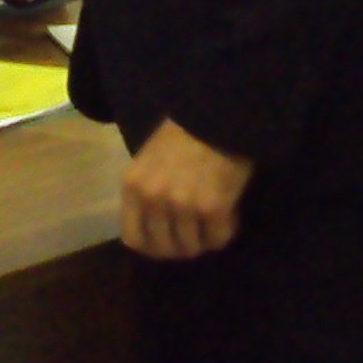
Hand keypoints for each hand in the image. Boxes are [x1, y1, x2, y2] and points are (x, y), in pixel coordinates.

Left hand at [119, 119, 251, 260]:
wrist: (218, 115)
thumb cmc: (183, 136)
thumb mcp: (148, 162)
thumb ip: (146, 194)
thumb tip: (155, 231)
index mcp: (133, 186)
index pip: (134, 239)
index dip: (152, 246)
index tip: (167, 241)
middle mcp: (153, 198)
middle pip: (164, 248)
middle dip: (181, 246)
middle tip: (195, 234)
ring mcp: (182, 204)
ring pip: (191, 248)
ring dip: (204, 240)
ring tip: (212, 220)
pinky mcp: (213, 207)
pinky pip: (217, 239)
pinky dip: (224, 232)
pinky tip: (228, 215)